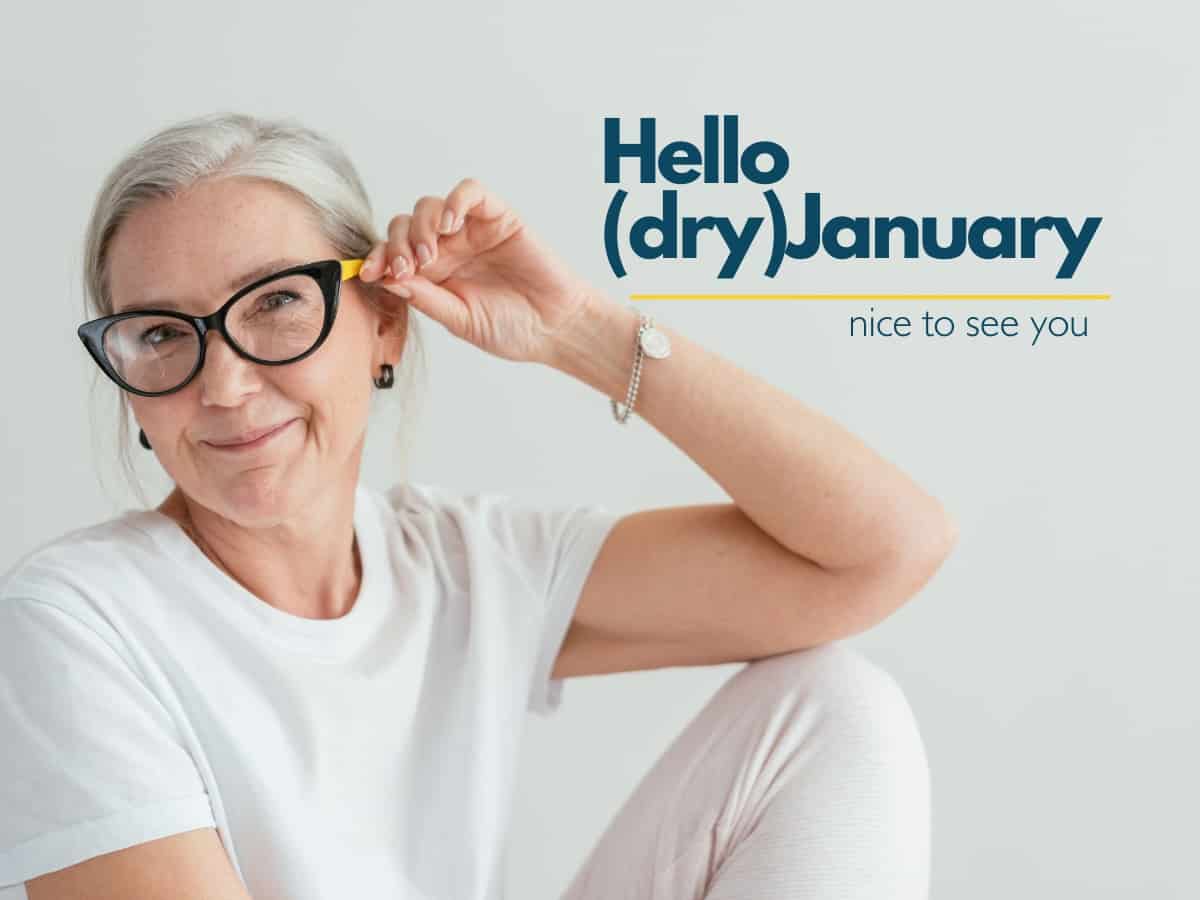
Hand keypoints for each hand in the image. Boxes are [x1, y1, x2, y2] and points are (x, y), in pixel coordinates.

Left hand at [357, 178, 597, 364]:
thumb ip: (425, 298)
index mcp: (432, 275)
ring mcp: (470, 231)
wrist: (555, 327)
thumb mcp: (459, 319)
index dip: (377, 258)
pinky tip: (451, 224)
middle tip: (409, 268)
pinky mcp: (497, 216)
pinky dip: (455, 201)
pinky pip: (469, 192)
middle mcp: (447, 249)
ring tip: (432, 255)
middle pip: (403, 226)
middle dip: (397, 245)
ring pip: (429, 206)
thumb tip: (386, 278)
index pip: (393, 255)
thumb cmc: (511, 329)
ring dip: (421, 227)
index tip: (369, 273)